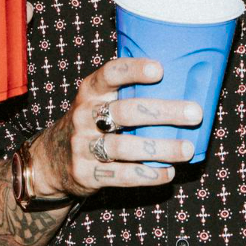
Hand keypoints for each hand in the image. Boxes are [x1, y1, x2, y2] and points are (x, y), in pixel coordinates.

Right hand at [29, 57, 201, 197]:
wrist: (51, 160)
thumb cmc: (90, 123)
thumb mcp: (97, 100)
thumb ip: (125, 92)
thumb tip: (180, 82)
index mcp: (90, 92)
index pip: (110, 73)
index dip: (134, 70)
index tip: (160, 70)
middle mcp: (84, 116)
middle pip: (125, 112)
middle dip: (163, 112)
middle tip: (194, 113)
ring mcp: (82, 146)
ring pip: (125, 147)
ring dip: (160, 148)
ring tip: (187, 149)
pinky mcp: (86, 174)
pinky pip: (121, 176)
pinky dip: (148, 175)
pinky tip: (168, 172)